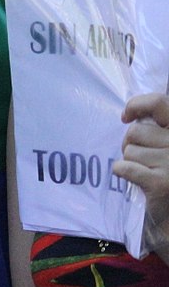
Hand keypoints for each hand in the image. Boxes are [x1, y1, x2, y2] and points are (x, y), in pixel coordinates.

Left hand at [115, 94, 168, 254]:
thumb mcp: (168, 149)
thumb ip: (158, 132)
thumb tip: (129, 117)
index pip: (159, 103)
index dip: (136, 105)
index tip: (126, 117)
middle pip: (135, 132)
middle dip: (131, 145)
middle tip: (142, 160)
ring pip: (128, 151)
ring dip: (131, 162)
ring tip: (147, 174)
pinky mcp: (161, 183)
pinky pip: (123, 167)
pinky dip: (123, 174)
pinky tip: (137, 181)